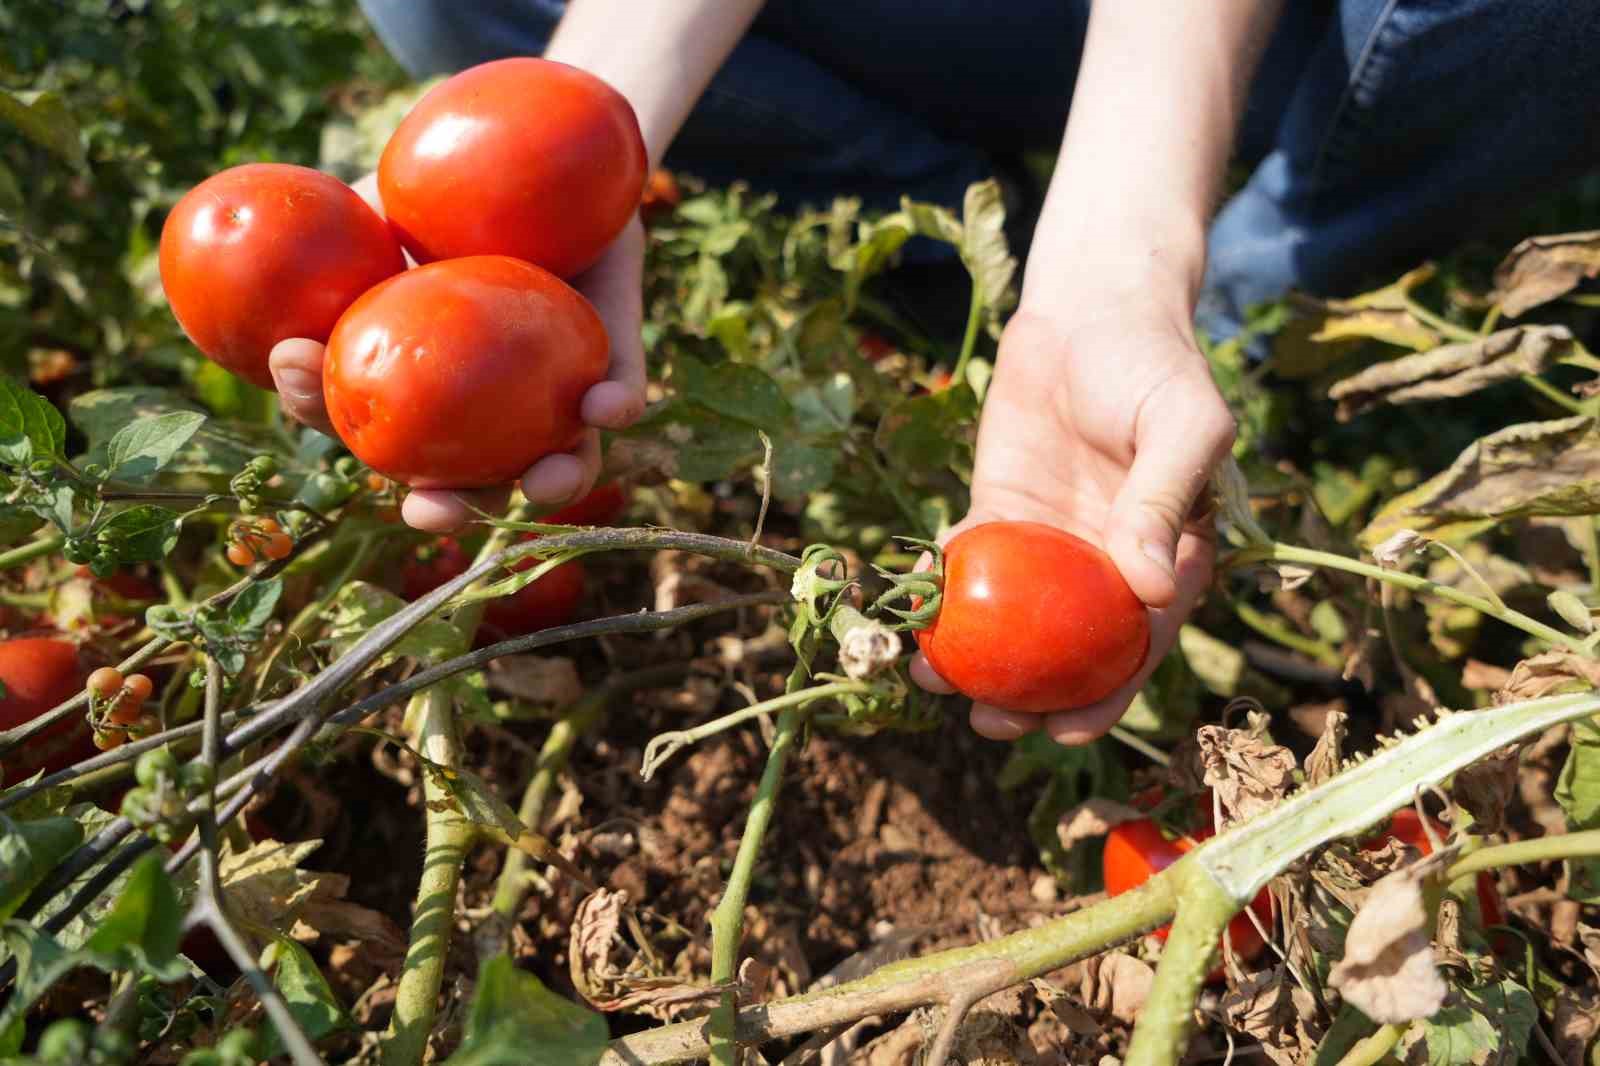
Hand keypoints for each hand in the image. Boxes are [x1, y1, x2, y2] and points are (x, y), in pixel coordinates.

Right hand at [268, 174, 647, 531]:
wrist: (545, 147)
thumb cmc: (442, 185)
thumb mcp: (373, 210)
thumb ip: (325, 252)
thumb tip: (250, 288)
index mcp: (419, 383)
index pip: (365, 423)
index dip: (330, 423)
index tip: (305, 395)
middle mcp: (490, 406)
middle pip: (468, 481)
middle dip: (448, 508)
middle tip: (432, 508)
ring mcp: (558, 388)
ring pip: (563, 461)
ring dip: (554, 484)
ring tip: (542, 482)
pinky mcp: (618, 356)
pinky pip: (626, 389)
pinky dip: (618, 404)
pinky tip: (604, 406)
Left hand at [910, 301, 1234, 744]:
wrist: (1091, 307)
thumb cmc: (1151, 363)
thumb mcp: (1180, 424)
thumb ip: (1163, 501)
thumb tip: (1151, 591)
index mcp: (1166, 557)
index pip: (1140, 642)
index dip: (1107, 693)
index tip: (1066, 730)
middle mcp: (1106, 563)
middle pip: (1069, 648)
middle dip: (1032, 698)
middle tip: (990, 724)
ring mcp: (1051, 543)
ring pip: (1014, 619)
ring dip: (977, 657)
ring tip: (935, 681)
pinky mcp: (1000, 512)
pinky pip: (970, 564)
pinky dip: (943, 592)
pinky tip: (913, 613)